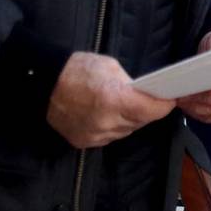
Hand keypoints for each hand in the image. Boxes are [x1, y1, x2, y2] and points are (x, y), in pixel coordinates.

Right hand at [46, 52, 174, 148]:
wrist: (42, 84)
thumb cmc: (77, 69)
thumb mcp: (110, 67)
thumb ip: (130, 84)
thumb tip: (143, 95)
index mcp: (115, 99)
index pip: (152, 111)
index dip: (163, 105)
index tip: (168, 99)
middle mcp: (107, 122)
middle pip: (140, 122)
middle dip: (146, 111)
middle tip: (147, 99)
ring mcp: (95, 135)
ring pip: (126, 131)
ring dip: (129, 120)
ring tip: (123, 106)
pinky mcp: (84, 143)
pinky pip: (109, 137)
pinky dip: (113, 127)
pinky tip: (106, 114)